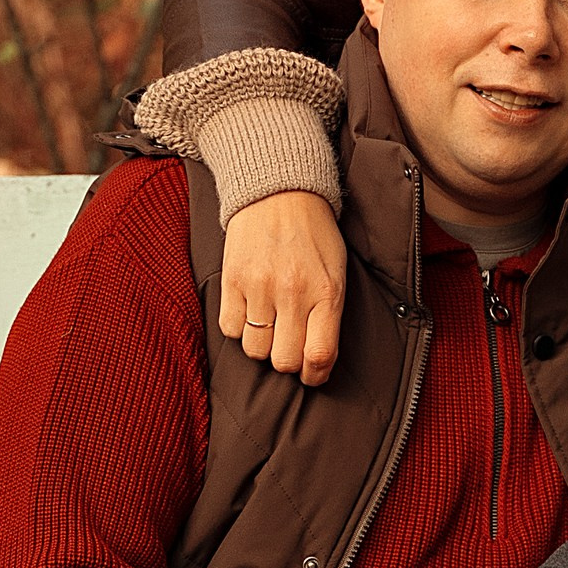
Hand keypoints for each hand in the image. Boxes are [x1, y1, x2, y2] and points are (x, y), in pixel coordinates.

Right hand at [219, 192, 347, 386]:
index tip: (311, 374)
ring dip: (262, 345)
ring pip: (255, 350)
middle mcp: (293, 292)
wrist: (280, 192)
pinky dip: (239, 328)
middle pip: (284, 361)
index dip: (315, 375)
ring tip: (269, 325)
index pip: (319, 355)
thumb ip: (329, 314)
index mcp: (327, 292)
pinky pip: (230, 329)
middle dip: (287, 361)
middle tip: (288, 345)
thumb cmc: (314, 235)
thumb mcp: (337, 272)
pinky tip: (250, 311)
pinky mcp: (232, 279)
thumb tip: (316, 360)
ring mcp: (260, 286)